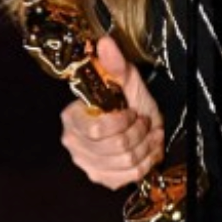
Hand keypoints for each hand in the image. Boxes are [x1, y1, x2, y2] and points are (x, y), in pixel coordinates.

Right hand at [59, 35, 164, 189]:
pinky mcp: (102, 178)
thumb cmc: (126, 101)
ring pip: (126, 161)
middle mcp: (74, 143)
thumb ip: (115, 63)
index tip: (131, 111)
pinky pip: (130, 176)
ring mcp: (87, 163)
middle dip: (139, 132)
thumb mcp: (124, 80)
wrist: (136, 123)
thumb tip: (105, 42)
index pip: (96, 130)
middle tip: (144, 122)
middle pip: (116, 146)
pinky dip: (146, 161)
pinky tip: (148, 148)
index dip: (122, 122)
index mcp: (72, 118)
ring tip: (149, 133)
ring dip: (146, 145)